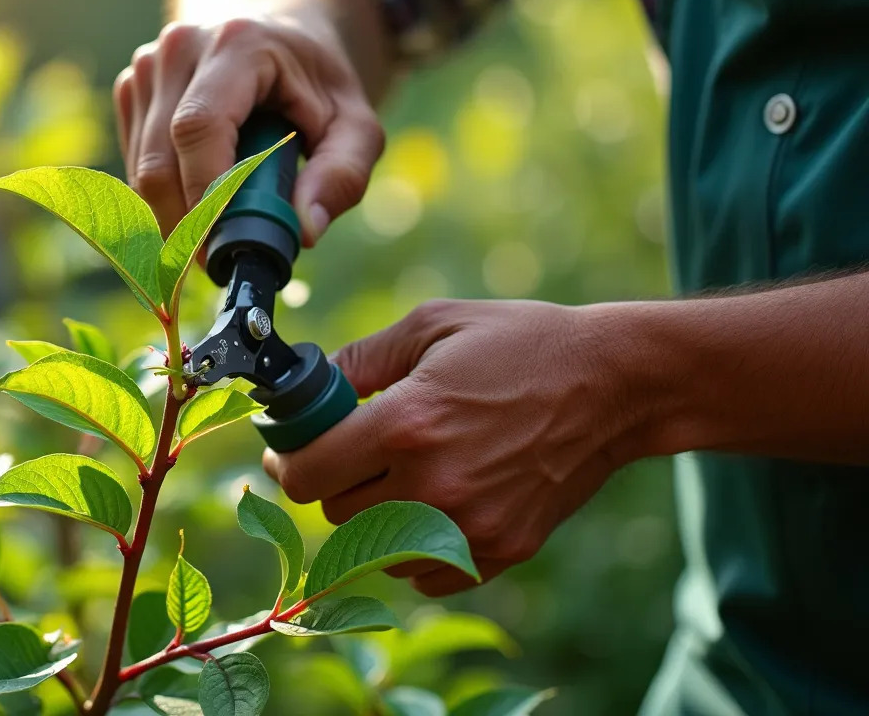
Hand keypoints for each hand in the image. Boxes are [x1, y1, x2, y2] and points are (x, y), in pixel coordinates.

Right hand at [114, 17, 383, 241]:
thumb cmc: (318, 86)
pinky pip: (134, 167)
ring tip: (217, 229)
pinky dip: (162, 199)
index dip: (204, 196)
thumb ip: (343, 176)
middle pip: (159, 161)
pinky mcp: (132, 89)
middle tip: (219, 262)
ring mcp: (148, 67)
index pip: (199, 128)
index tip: (222, 248)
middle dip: (186, 226)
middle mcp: (181, 48)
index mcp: (239, 44)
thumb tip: (306, 232)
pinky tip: (199, 198)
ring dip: (173, 218)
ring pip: (140, 172)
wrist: (281, 37)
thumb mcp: (356, 126)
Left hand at [263, 300, 636, 596]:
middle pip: (334, 513)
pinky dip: (413, 547)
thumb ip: (358, 359)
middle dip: (334, 479)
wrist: (612, 384)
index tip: (291, 447)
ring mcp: (468, 527)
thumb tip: (307, 388)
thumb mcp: (432, 325)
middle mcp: (431, 485)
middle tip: (357, 449)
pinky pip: (421, 574)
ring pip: (373, 549)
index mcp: (406, 424)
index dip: (286, 460)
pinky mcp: (499, 551)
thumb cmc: (519, 344)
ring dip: (371, 516)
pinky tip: (434, 503)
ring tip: (402, 472)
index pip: (304, 474)